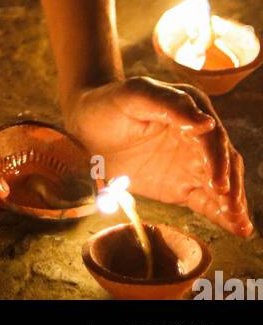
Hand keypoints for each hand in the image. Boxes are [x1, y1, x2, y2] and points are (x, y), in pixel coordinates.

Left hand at [66, 76, 252, 236]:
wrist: (85, 128)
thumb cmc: (110, 103)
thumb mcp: (134, 95)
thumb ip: (169, 105)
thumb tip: (206, 122)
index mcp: (190, 108)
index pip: (211, 137)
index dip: (217, 160)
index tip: (218, 183)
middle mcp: (198, 135)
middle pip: (224, 161)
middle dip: (232, 184)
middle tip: (231, 206)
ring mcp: (192, 161)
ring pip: (222, 182)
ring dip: (234, 202)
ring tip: (240, 224)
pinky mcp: (184, 185)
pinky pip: (208, 201)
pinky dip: (223, 215)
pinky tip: (238, 229)